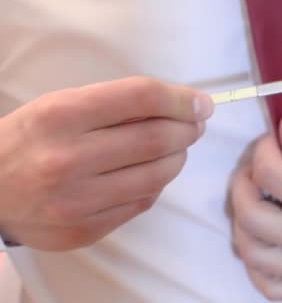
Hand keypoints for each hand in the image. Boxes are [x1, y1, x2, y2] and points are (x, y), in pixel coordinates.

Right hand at [0, 77, 213, 250]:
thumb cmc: (31, 139)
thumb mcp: (61, 106)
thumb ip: (117, 104)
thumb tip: (183, 106)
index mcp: (61, 115)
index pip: (141, 98)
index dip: (182, 99)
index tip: (203, 104)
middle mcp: (67, 159)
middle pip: (156, 139)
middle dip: (188, 129)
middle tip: (195, 125)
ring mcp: (76, 200)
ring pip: (157, 175)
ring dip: (178, 157)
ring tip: (176, 147)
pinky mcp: (84, 230)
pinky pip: (143, 202)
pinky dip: (157, 183)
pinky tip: (151, 172)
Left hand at [229, 115, 281, 300]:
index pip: (269, 175)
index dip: (262, 151)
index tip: (270, 143)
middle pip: (250, 214)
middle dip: (241, 183)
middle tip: (253, 169)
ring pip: (250, 252)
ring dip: (241, 221)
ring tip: (254, 202)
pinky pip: (268, 285)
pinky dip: (254, 263)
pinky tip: (262, 241)